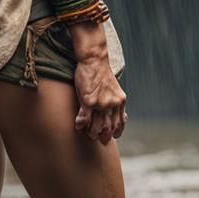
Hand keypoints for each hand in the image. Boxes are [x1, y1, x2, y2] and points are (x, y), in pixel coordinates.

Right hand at [68, 21, 127, 144]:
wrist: (95, 60)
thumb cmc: (101, 73)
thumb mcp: (114, 88)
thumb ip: (115, 102)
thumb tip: (119, 114)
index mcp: (120, 102)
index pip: (120, 123)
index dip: (115, 133)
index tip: (109, 137)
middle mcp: (112, 104)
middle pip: (109, 128)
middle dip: (102, 136)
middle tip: (95, 138)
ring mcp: (101, 104)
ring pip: (96, 127)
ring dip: (91, 132)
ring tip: (86, 132)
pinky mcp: (88, 101)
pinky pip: (85, 119)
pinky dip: (81, 125)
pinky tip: (78, 125)